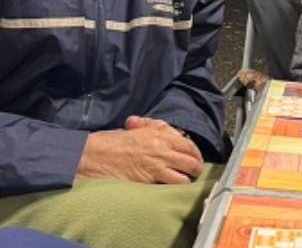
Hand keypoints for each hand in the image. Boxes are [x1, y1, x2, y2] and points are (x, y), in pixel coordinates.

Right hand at [76, 116, 203, 183]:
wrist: (92, 155)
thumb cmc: (109, 142)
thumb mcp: (133, 129)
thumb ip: (150, 126)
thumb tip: (159, 126)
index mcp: (158, 134)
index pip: (188, 143)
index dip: (195, 152)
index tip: (195, 157)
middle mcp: (161, 148)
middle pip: (192, 159)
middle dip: (196, 166)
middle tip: (195, 171)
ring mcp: (156, 164)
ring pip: (186, 173)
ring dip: (189, 178)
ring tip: (187, 181)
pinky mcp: (149, 179)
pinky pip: (172, 183)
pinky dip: (177, 186)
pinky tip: (175, 188)